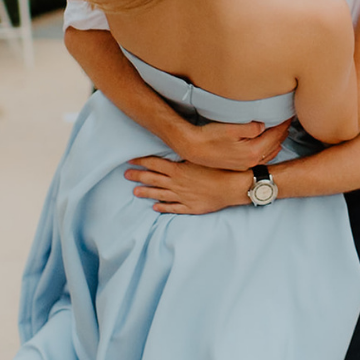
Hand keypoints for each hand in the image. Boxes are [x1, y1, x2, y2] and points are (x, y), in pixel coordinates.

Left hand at [127, 157, 251, 213]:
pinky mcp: (190, 207)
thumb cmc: (220, 169)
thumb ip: (185, 157)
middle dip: (138, 176)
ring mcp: (182, 196)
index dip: (141, 162)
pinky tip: (155, 207)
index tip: (130, 161)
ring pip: (159, 194)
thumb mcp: (201, 157)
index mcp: (178, 170)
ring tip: (135, 192)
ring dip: (146, 192)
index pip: (154, 164)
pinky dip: (163, 207)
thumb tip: (174, 152)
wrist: (233, 187)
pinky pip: (173, 208)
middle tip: (126, 175)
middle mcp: (177, 183)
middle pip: (153, 179)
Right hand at [176, 119, 290, 170]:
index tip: (289, 116)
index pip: (275, 135)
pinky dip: (269, 151)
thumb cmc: (210, 136)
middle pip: (275, 144)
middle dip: (283, 132)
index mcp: (253, 151)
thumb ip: (252, 127)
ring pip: (270, 153)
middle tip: (289, 121)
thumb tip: (264, 125)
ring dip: (277, 142)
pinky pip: (262, 158)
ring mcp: (246, 165)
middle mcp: (252, 161)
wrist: (193, 148)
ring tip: (282, 131)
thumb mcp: (232, 128)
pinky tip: (270, 146)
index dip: (283, 124)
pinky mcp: (240, 166)